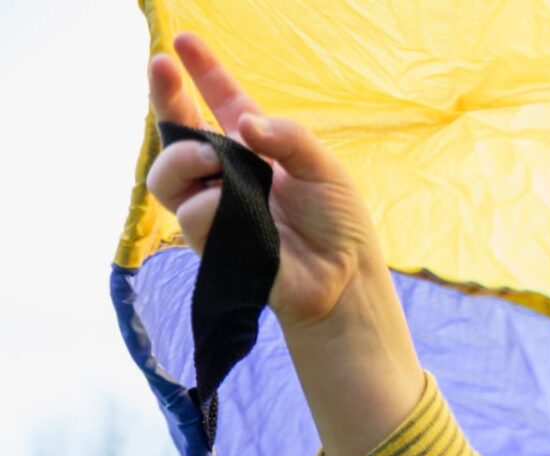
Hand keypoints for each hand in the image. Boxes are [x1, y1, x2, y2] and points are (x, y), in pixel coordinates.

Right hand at [145, 32, 385, 333]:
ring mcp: (214, 207)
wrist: (344, 276)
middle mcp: (228, 174)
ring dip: (185, 157)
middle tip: (162, 68)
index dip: (202, 72)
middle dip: (165, 95)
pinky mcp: (210, 241)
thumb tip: (243, 122)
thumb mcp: (323, 168)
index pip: (222, 102)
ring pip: (166, 173)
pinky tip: (236, 214)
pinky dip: (212, 207)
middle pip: (178, 132)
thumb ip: (287, 137)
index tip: (182, 41)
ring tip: (213, 159)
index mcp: (257, 149)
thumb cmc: (338, 223)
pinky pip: (190, 213)